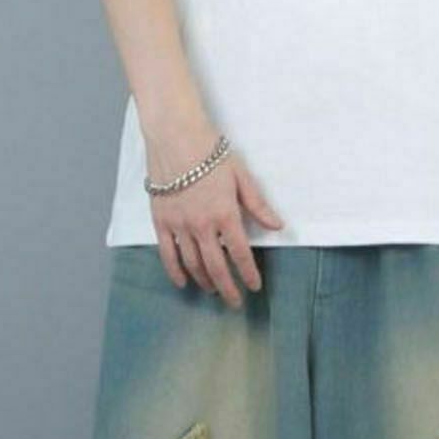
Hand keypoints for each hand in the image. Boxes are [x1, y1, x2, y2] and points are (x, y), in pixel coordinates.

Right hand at [147, 126, 283, 307]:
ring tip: (213, 290)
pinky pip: (168, 254)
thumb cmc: (210, 152)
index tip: (254, 287)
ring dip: (204, 280)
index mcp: (225, 213)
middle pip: (216, 266)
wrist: (175, 136)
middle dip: (227, 288)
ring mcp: (179, 225)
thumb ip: (258, 204)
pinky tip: (183, 282)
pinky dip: (175, 271)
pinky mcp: (161, 221)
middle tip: (235, 302)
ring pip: (193, 263)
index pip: (240, 253)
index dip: (248, 273)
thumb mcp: (241, 176)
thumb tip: (277, 226)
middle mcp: (202, 225)